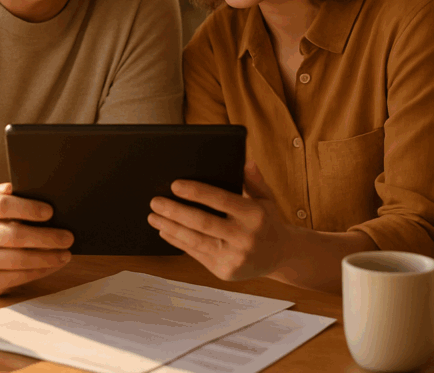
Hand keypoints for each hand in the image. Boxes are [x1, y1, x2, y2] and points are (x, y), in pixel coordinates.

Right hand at [0, 182, 73, 295]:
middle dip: (46, 238)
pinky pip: (19, 278)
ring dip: (47, 258)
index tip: (50, 212)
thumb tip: (41, 188)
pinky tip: (55, 264)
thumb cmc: (5, 219)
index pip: (3, 206)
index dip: (28, 208)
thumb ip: (21, 193)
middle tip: (68, 237)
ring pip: (18, 260)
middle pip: (14, 236)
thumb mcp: (7, 201)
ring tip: (66, 254)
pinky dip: (41, 271)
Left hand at [147, 161, 294, 281]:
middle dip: (175, 211)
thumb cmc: (267, 221)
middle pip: (203, 223)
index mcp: (255, 215)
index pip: (221, 200)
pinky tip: (165, 230)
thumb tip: (245, 161)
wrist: (280, 256)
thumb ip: (254, 180)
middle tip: (155, 201)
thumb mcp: (266, 197)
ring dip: (170, 227)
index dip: (197, 192)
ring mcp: (234, 257)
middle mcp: (245, 238)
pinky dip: (178, 242)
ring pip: (195, 241)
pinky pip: (196, 254)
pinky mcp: (225, 272)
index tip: (175, 185)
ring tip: (153, 216)